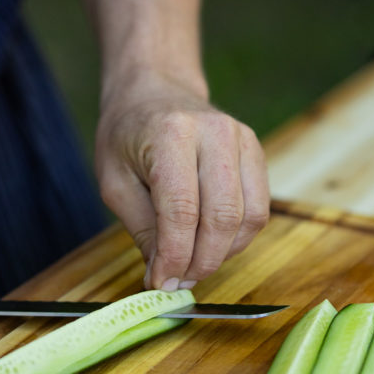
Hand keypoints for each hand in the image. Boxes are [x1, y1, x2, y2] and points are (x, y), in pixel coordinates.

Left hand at [95, 74, 269, 289]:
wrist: (153, 90)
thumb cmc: (127, 136)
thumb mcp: (115, 182)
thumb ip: (143, 229)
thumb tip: (165, 277)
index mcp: (171, 136)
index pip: (182, 211)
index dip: (175, 256)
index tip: (162, 282)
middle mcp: (214, 133)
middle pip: (222, 217)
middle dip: (201, 261)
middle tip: (178, 281)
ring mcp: (241, 139)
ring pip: (248, 217)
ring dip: (222, 253)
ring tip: (193, 262)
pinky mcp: (255, 150)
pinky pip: (258, 208)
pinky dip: (238, 237)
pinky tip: (212, 243)